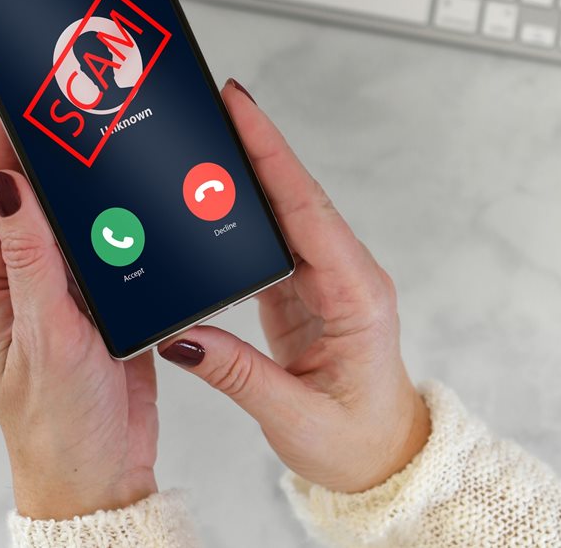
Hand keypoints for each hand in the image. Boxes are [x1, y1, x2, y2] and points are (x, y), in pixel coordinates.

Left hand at [0, 102, 158, 519]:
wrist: (102, 472)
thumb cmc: (54, 423)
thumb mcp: (41, 335)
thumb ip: (29, 257)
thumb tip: (8, 183)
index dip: (1, 131)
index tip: (18, 85)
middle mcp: (20, 270)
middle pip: (29, 186)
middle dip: (48, 139)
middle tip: (72, 89)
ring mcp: (62, 279)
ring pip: (72, 207)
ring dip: (86, 171)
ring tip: (105, 123)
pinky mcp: (102, 291)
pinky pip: (110, 235)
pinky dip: (121, 208)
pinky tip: (137, 185)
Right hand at [158, 79, 429, 493]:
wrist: (381, 459)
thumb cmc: (356, 441)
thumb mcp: (294, 415)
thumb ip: (235, 373)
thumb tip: (179, 336)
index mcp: (355, 295)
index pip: (307, 210)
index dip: (272, 155)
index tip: (241, 108)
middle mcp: (343, 275)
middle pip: (295, 194)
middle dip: (256, 144)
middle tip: (215, 103)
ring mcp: (322, 279)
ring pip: (282, 209)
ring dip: (247, 171)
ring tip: (206, 135)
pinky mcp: (301, 288)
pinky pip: (270, 236)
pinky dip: (240, 208)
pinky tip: (211, 192)